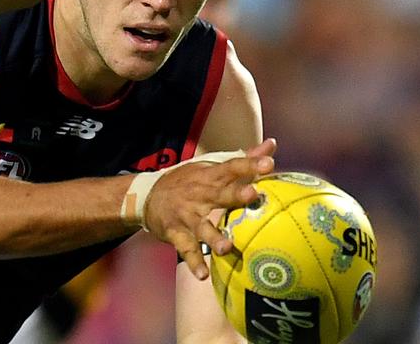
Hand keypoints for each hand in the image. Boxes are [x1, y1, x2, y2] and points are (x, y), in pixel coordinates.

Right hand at [144, 139, 277, 279]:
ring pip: (201, 227)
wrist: (147, 196)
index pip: (232, 167)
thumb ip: (243, 158)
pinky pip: (186, 249)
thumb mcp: (211, 167)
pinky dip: (193, 262)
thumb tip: (272, 145)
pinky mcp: (176, 233)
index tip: (269, 163)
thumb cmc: (189, 181)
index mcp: (210, 176)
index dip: (250, 165)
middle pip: (219, 194)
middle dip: (235, 194)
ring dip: (214, 237)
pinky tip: (202, 275)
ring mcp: (186, 215)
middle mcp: (199, 194)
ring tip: (226, 247)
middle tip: (252, 194)